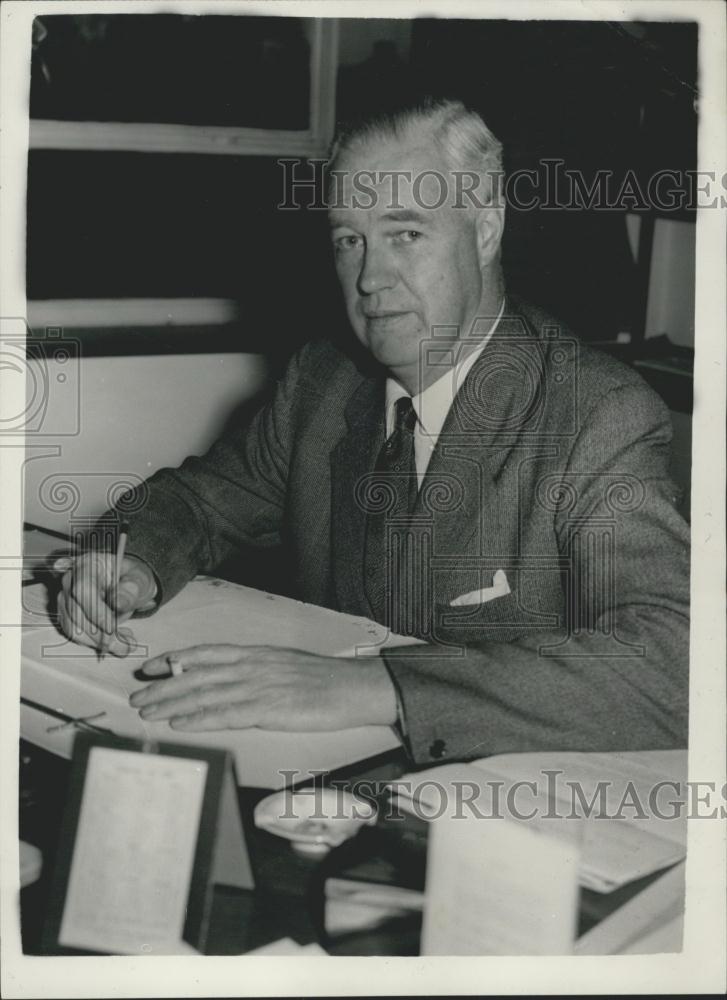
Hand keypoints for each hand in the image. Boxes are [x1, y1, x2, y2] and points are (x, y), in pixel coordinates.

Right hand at [57, 551, 157, 654]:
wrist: (127, 581)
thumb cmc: (131, 577)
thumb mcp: (139, 579)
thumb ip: (131, 588)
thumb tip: (118, 602)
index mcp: (88, 564)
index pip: (83, 590)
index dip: (96, 613)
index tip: (113, 628)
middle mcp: (71, 580)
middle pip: (77, 613)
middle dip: (103, 634)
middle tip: (126, 643)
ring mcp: (65, 598)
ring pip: (74, 628)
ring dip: (100, 642)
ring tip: (125, 642)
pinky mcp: (66, 614)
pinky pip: (75, 634)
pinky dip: (95, 643)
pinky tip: (115, 640)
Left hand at [129, 644, 397, 731]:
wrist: (353, 687)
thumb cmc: (322, 680)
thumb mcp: (282, 664)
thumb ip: (253, 669)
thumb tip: (225, 678)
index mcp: (255, 653)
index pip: (205, 653)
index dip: (174, 660)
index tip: (150, 668)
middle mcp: (252, 665)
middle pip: (197, 675)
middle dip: (164, 687)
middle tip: (138, 697)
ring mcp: (259, 686)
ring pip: (205, 694)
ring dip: (172, 704)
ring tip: (148, 712)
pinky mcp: (269, 708)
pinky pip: (226, 714)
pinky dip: (199, 719)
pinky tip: (181, 724)